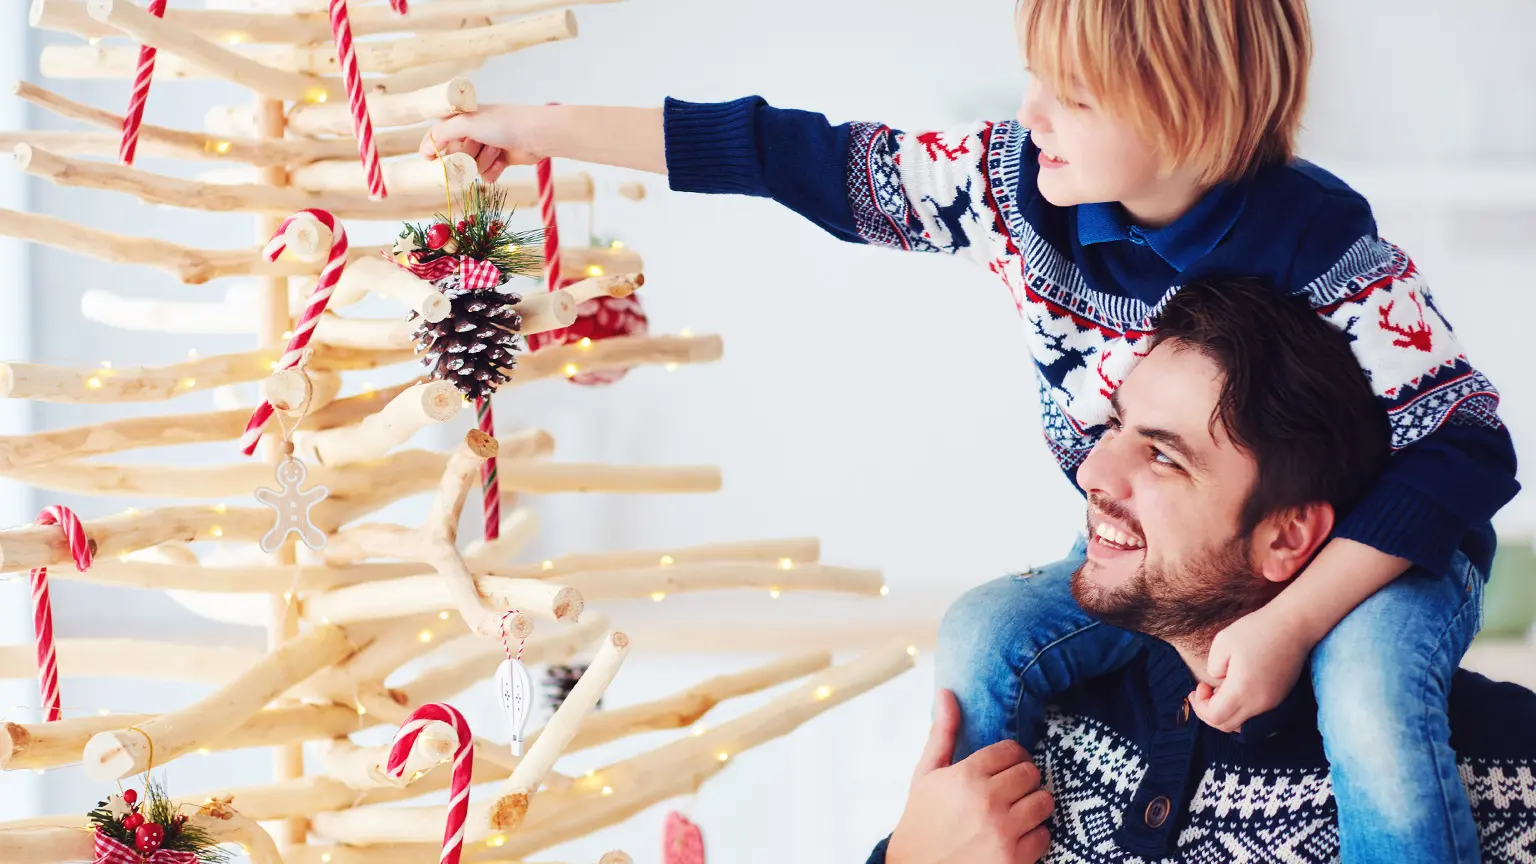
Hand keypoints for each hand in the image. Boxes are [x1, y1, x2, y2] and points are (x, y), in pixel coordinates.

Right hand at [420, 105, 545, 182]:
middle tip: (478, 144)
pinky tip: (503, 160)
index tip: (428, 159)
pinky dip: (493, 170)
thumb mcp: (467, 123)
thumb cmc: (502, 124)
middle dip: (466, 154)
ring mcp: (486, 147)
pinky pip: (485, 174)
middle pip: (455, 155)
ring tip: (496, 149)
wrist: (535, 135)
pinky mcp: (499, 160)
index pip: (438, 133)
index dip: (432, 146)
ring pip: (471, 167)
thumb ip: (442, 134)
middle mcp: (473, 132)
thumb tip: (424, 149)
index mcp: (463, 119)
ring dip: (483, 160)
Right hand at [887, 690, 1053, 863]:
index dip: (1009, 758)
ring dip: (1032, 806)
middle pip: (1031, 773)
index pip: (1011, 750)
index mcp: (966, 776)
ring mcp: (1003, 832)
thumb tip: (946, 692)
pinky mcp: (1014, 860)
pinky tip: (1013, 836)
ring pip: (1043, 802)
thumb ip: (943, 733)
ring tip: (1013, 812)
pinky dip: (1033, 836)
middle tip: (1008, 790)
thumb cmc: (921, 821)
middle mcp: (987, 801)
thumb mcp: (926, 775)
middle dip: (1022, 779)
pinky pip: (1044, 835)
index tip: (1002, 768)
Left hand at [1190, 605, 1313, 732]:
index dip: (1200, 705)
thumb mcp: (1222, 643)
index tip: (1199, 686)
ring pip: (1241, 722)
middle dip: (1208, 712)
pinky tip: (1235, 687)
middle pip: (1227, 725)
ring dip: (1225, 711)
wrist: (1293, 625)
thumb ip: (1213, 668)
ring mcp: (1272, 702)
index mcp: (1242, 691)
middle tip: (1203, 691)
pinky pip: (1254, 712)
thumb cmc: (1256, 630)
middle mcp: (1259, 703)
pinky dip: (1240, 706)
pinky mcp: (1279, 697)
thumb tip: (1217, 681)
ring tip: (1218, 689)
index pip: (1215, 716)